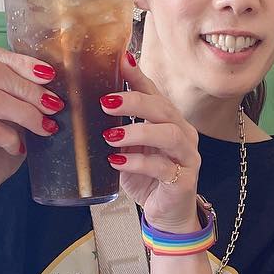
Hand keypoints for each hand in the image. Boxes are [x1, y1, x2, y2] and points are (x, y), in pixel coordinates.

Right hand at [0, 47, 61, 221]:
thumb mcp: (14, 125)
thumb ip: (26, 105)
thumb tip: (60, 91)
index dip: (23, 62)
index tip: (50, 77)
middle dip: (30, 88)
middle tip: (54, 106)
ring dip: (25, 111)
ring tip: (44, 127)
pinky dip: (10, 137)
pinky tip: (20, 148)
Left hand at [103, 52, 201, 231]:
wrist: (166, 213)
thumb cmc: (147, 177)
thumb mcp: (130, 147)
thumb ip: (118, 126)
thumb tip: (86, 102)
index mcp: (169, 120)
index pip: (154, 91)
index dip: (137, 75)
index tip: (119, 59)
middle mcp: (183, 133)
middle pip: (162, 108)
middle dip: (134, 101)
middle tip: (105, 103)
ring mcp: (187, 156)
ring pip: (168, 135)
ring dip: (137, 132)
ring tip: (110, 136)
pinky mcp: (183, 180)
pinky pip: (161, 167)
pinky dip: (137, 163)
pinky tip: (116, 162)